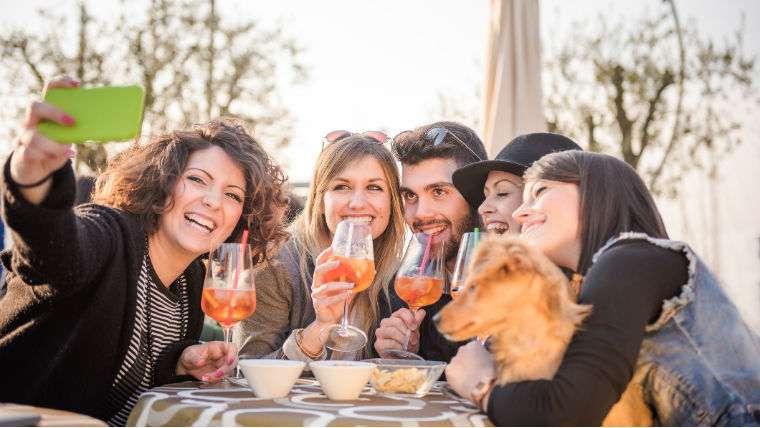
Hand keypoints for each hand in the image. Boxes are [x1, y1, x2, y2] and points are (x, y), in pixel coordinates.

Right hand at [10, 76, 78, 202]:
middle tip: (72, 122)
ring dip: (52, 143)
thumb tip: (105, 127)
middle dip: (55, 112)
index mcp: (46, 112)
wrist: (37, 168)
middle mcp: (33, 121)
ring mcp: (25, 136)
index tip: (78, 84)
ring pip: (33, 136)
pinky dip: (46, 155)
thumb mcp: (69, 138)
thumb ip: (79, 131)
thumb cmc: (56, 148)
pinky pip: (30, 152)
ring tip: (67, 149)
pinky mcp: (23, 152)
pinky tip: (58, 157)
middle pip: (35, 107)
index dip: (61, 83)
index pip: (49, 90)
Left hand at [177, 341, 237, 381]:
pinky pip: (222, 378)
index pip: (232, 347)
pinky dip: (214, 380)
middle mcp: (222, 355)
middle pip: (233, 361)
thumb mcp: (189, 354)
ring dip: (218, 376)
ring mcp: (222, 365)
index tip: (229, 362)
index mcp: (217, 347)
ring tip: (205, 377)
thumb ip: (194, 357)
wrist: (187, 365)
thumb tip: (200, 361)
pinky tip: (205, 379)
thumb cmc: (191, 355)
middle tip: (216, 375)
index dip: (233, 354)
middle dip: (225, 369)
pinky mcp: (220, 374)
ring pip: (228, 371)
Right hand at [310, 247, 353, 325]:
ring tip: (351, 285)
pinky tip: (347, 295)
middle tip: (338, 263)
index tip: (332, 248)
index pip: (320, 263)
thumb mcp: (346, 289)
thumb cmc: (337, 302)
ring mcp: (316, 295)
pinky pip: (329, 299)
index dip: (324, 255)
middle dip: (328, 266)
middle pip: (318, 271)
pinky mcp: (318, 305)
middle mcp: (317, 284)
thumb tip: (371, 272)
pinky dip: (339, 296)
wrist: (330, 320)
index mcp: (322, 278)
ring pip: (326, 286)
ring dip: (340, 284)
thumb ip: (354, 281)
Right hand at [374, 308, 425, 355]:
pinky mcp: (378, 344)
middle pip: (397, 322)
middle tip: (413, 340)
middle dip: (407, 333)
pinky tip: (401, 349)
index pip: (402, 312)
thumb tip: (422, 312)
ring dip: (403, 340)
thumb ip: (416, 322)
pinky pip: (389, 342)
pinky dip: (398, 346)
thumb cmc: (407, 343)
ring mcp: (380, 333)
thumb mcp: (413, 332)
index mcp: (395, 317)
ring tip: (407, 346)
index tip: (414, 327)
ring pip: (392, 331)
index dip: (409, 319)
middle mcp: (385, 323)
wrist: (402, 358)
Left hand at [445, 341, 494, 399]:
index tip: (476, 363)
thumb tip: (482, 356)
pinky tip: (462, 382)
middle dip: (465, 362)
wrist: (484, 387)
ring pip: (456, 364)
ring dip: (459, 369)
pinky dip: (454, 377)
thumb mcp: (491, 360)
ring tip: (467, 378)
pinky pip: (450, 372)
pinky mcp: (449, 370)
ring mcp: (454, 359)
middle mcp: (462, 349)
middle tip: (471, 371)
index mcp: (474, 345)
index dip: (474, 357)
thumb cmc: (490, 376)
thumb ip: (483, 355)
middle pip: (462, 355)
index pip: (471, 348)